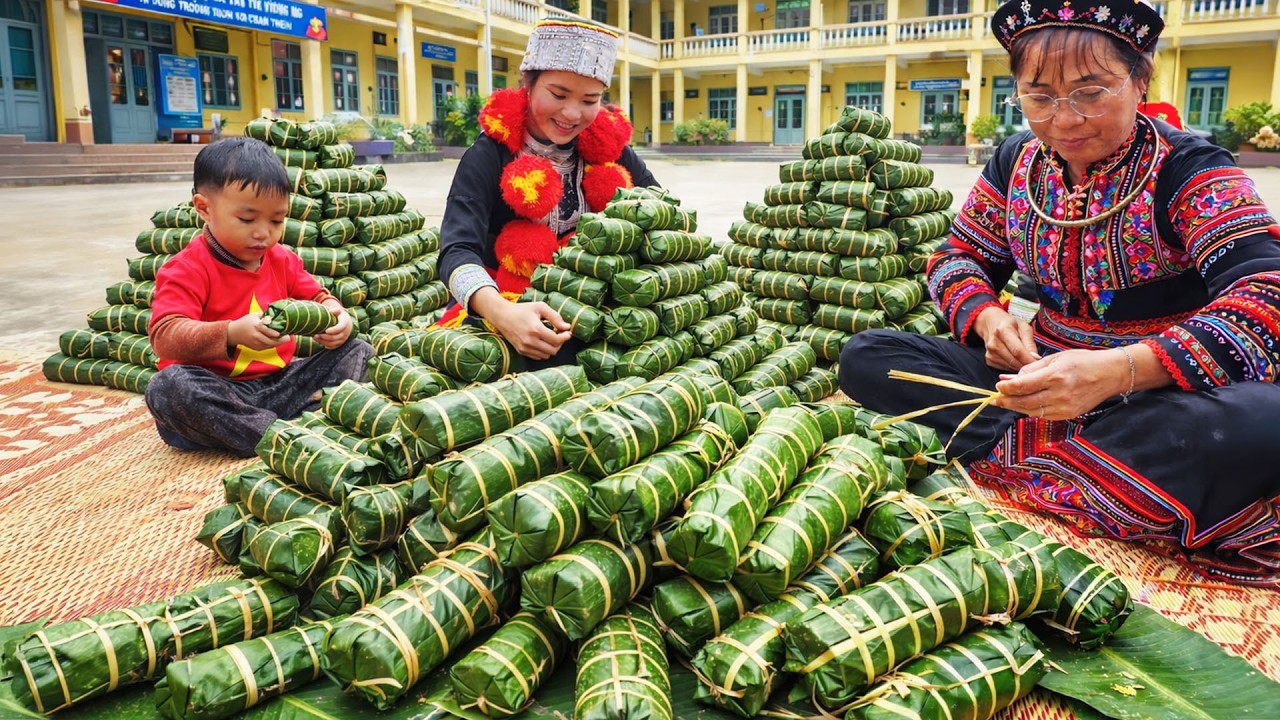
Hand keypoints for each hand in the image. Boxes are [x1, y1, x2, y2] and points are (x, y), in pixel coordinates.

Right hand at [227, 312, 283, 351]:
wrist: (234, 333)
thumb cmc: (245, 322)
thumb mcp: (254, 315)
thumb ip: (265, 315)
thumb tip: (276, 313)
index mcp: (255, 326)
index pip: (265, 330)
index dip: (272, 333)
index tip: (280, 333)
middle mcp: (255, 336)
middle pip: (269, 341)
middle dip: (280, 341)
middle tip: (288, 338)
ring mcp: (255, 343)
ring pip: (270, 345)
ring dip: (278, 343)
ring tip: (285, 339)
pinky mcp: (256, 348)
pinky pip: (267, 347)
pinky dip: (273, 344)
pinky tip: (277, 341)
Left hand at [314, 308, 353, 348]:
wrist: (344, 322)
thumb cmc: (338, 315)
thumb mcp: (337, 311)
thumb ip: (335, 310)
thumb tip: (332, 311)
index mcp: (346, 322)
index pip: (341, 328)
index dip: (334, 330)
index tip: (326, 330)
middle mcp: (346, 332)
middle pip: (336, 337)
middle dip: (325, 337)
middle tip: (316, 335)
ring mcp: (343, 339)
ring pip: (333, 343)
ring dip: (323, 341)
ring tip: (315, 337)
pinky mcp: (339, 343)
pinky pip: (333, 346)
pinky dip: (325, 345)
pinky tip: (319, 341)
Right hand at [489, 300, 571, 360]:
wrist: (502, 315)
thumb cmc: (522, 309)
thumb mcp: (540, 307)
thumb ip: (555, 317)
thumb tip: (567, 327)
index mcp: (536, 329)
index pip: (557, 340)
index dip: (565, 337)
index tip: (567, 332)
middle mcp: (530, 341)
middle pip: (553, 350)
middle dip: (559, 343)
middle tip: (559, 335)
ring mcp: (524, 347)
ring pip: (546, 356)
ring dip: (551, 348)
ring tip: (550, 338)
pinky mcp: (521, 351)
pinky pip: (538, 357)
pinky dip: (543, 351)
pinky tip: (542, 342)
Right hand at [973, 306, 1038, 370]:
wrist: (990, 323)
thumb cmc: (1009, 324)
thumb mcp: (1023, 327)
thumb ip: (1030, 342)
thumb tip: (1036, 358)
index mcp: (1003, 331)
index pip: (1018, 351)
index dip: (1030, 359)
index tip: (1040, 363)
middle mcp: (994, 343)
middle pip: (1014, 361)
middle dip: (1027, 364)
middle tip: (1035, 362)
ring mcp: (990, 353)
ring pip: (1011, 366)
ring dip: (1020, 366)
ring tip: (1025, 358)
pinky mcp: (989, 360)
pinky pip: (1006, 368)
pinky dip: (1013, 365)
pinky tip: (1015, 358)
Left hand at [993, 348, 1129, 419]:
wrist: (1111, 374)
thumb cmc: (1083, 361)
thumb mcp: (1055, 358)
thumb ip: (1030, 369)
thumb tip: (1007, 378)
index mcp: (1055, 376)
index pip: (1022, 386)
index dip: (1006, 388)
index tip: (998, 386)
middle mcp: (1060, 394)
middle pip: (1024, 402)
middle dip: (1006, 401)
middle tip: (995, 399)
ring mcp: (1066, 407)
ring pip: (1032, 411)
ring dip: (1017, 407)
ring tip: (1007, 402)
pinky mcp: (1070, 415)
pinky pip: (1044, 416)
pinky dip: (1031, 411)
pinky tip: (1025, 405)